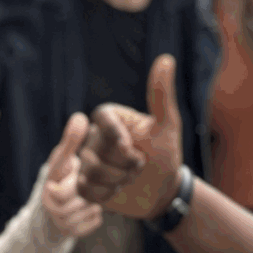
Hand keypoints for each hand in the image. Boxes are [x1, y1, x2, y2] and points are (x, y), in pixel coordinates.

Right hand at [42, 113, 102, 237]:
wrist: (54, 205)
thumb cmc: (61, 175)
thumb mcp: (64, 156)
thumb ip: (71, 139)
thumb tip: (80, 117)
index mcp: (49, 184)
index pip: (65, 186)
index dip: (77, 178)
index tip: (81, 170)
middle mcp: (50, 206)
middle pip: (81, 197)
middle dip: (88, 187)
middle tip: (87, 181)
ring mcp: (59, 222)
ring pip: (90, 208)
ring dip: (94, 198)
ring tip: (89, 192)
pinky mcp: (70, 233)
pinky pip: (94, 220)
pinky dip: (96, 213)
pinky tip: (89, 206)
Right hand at [78, 54, 182, 218]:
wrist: (161, 190)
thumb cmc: (165, 153)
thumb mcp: (167, 125)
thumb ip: (161, 95)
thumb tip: (167, 58)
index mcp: (112, 117)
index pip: (101, 118)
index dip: (114, 135)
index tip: (130, 148)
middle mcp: (96, 135)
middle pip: (96, 150)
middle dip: (124, 164)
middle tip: (141, 164)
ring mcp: (88, 159)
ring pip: (90, 171)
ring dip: (117, 180)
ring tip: (131, 177)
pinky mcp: (85, 183)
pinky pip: (85, 189)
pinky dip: (106, 194)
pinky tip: (118, 190)